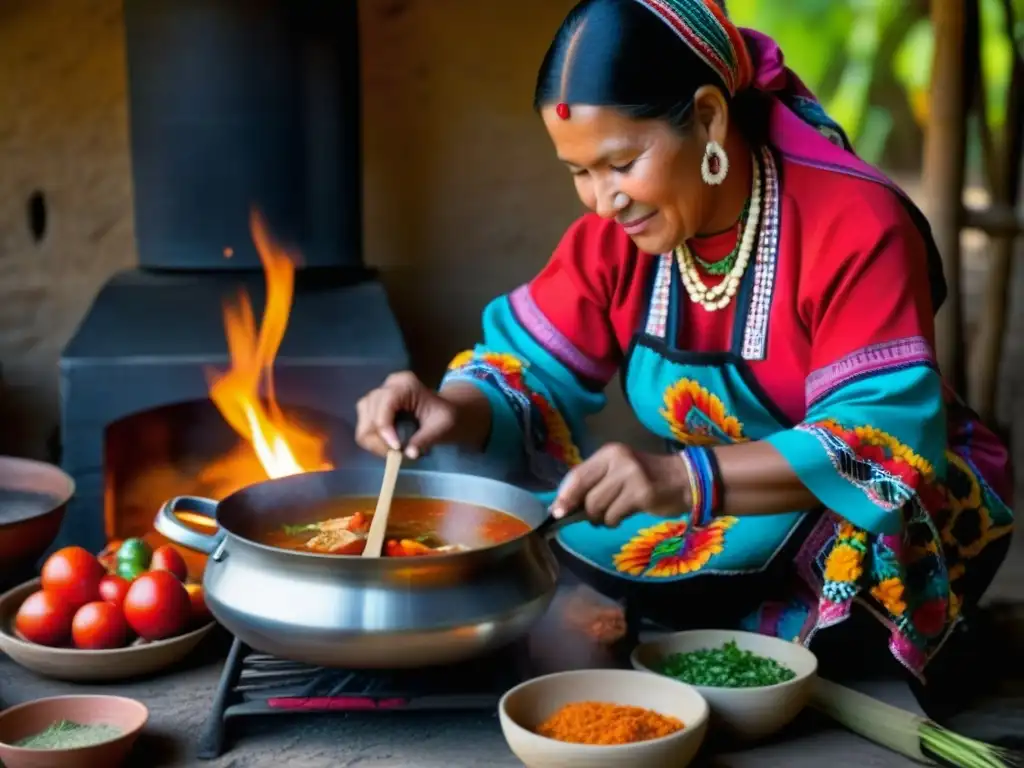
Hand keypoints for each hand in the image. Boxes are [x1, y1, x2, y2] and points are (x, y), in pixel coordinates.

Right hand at [355, 371, 457, 458]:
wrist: (442, 412)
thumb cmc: (444, 416)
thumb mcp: (442, 427)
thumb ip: (425, 439)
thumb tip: (409, 454)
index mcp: (405, 384)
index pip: (385, 404)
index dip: (385, 428)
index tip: (396, 448)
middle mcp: (388, 386)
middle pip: (369, 412)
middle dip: (379, 438)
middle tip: (394, 454)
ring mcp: (378, 395)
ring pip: (363, 420)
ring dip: (373, 441)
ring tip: (391, 451)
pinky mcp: (372, 407)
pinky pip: (364, 425)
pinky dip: (372, 440)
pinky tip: (386, 446)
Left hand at [550, 443, 691, 527]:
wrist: (684, 480)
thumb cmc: (646, 478)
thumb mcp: (618, 471)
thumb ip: (594, 482)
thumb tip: (564, 506)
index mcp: (609, 452)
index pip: (577, 475)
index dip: (564, 496)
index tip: (557, 512)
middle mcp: (619, 460)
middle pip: (585, 494)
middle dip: (584, 511)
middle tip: (593, 517)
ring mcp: (631, 476)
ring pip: (598, 507)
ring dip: (600, 518)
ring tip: (612, 515)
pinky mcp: (642, 494)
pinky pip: (614, 516)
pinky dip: (613, 522)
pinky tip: (622, 516)